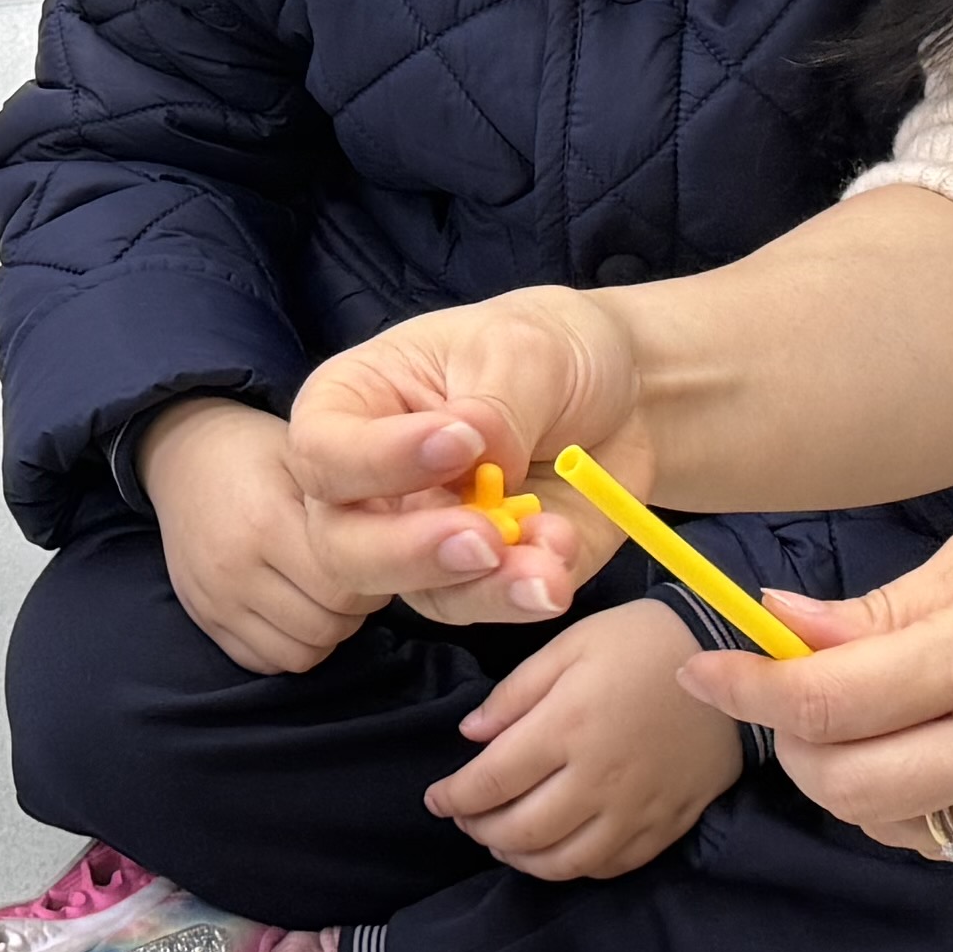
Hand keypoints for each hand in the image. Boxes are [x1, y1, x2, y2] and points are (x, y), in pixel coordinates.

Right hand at [142, 396, 372, 675]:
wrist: (184, 456)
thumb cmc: (262, 452)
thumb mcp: (309, 456)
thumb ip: (356, 496)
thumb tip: (420, 533)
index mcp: (266, 522)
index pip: (345, 586)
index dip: (378, 575)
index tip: (380, 549)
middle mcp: (235, 570)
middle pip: (328, 625)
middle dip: (357, 605)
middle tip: (358, 569)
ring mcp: (216, 602)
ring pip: (302, 654)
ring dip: (328, 629)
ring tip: (327, 587)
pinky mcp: (205, 622)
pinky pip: (267, 662)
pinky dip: (293, 643)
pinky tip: (298, 605)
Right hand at [282, 288, 640, 629]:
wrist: (627, 397)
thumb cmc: (550, 347)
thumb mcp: (525, 349)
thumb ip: (495, 406)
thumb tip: (476, 454)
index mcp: (353, 407)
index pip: (324, 452)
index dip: (378, 459)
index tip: (461, 443)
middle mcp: (371, 485)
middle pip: (343, 544)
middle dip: (409, 552)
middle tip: (484, 539)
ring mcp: (423, 539)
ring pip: (414, 592)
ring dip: (481, 587)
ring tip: (547, 563)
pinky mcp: (479, 579)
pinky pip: (483, 604)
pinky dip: (523, 592)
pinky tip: (563, 553)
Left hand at [429, 599, 743, 880]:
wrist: (730, 658)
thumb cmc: (640, 641)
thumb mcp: (569, 645)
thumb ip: (514, 693)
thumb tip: (471, 737)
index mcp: (566, 727)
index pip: (491, 782)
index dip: (454, 798)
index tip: (436, 799)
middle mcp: (598, 778)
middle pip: (522, 832)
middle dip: (482, 831)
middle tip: (468, 819)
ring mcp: (636, 809)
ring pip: (565, 862)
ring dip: (523, 859)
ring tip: (504, 841)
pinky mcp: (667, 823)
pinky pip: (611, 866)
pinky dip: (574, 868)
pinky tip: (559, 850)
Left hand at [681, 514, 952, 864]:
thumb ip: (885, 612)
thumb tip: (783, 631)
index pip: (826, 697)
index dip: (745, 688)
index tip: (699, 668)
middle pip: (840, 784)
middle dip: (790, 744)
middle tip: (786, 698)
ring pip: (889, 825)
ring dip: (849, 779)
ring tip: (874, 719)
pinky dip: (919, 805)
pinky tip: (943, 752)